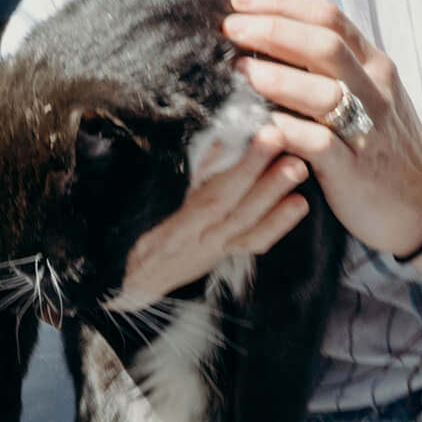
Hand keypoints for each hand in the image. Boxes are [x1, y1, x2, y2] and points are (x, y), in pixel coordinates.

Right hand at [117, 126, 311, 306]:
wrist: (123, 285)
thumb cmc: (122, 237)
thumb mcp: (134, 206)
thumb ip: (172, 179)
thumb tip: (213, 143)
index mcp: (171, 230)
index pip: (213, 197)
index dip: (241, 169)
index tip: (262, 136)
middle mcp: (196, 245)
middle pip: (236, 210)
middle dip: (266, 178)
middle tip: (290, 147)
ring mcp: (211, 253)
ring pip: (249, 228)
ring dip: (275, 197)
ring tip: (299, 169)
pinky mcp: (219, 257)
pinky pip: (252, 244)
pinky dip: (277, 225)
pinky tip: (298, 204)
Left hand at [222, 0, 421, 261]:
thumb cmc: (382, 142)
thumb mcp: (368, 92)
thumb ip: (333, 65)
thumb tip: (271, 31)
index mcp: (374, 65)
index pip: (328, 17)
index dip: (281, 3)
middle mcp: (374, 90)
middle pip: (324, 45)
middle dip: (274, 30)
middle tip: (230, 27)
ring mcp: (367, 130)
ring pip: (324, 93)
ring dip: (278, 78)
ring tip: (240, 69)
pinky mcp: (354, 170)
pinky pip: (319, 145)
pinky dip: (289, 131)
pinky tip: (261, 124)